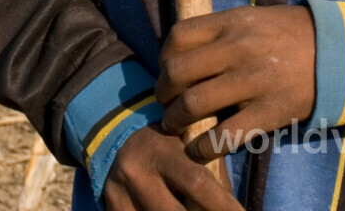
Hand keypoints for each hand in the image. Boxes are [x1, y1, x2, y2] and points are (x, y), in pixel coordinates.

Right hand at [103, 124, 242, 210]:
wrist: (120, 140)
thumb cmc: (168, 143)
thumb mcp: (186, 142)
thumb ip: (205, 165)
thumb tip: (232, 203)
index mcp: (160, 150)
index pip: (197, 183)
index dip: (222, 205)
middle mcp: (135, 172)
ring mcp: (118, 194)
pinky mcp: (112, 208)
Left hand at [157, 5, 316, 161]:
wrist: (342, 52)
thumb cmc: (294, 34)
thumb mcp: (256, 19)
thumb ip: (222, 32)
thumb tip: (184, 52)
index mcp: (234, 22)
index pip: (179, 36)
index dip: (164, 57)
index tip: (168, 71)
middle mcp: (239, 48)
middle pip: (177, 72)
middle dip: (163, 93)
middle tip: (167, 103)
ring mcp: (253, 80)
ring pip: (192, 104)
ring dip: (175, 120)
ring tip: (176, 125)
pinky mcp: (268, 111)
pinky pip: (223, 136)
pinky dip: (202, 148)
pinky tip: (199, 149)